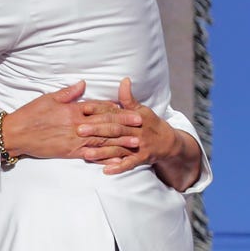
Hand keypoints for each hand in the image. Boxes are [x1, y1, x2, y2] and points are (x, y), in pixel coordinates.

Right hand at [5, 80, 142, 159]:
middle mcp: (77, 125)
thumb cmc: (30, 114)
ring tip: (136, 142)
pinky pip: (91, 155)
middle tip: (141, 125)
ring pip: (102, 140)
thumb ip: (67, 93)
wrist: (17, 134)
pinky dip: (104, 157)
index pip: (99, 108)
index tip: (131, 110)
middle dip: (125, 124)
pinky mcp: (69, 152)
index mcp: (72, 110)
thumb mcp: (48, 99)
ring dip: (120, 141)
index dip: (117, 109)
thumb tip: (83, 84)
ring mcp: (74, 140)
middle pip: (105, 124)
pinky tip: (116, 159)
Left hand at [76, 78, 199, 184]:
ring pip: (119, 148)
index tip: (83, 108)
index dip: (99, 110)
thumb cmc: (151, 124)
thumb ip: (128, 98)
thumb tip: (124, 80)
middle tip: (79, 130)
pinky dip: (119, 167)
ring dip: (103, 152)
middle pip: (114, 130)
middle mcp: (136, 131)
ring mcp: (139, 145)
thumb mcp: (141, 109)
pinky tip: (106, 171)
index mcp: (134, 117)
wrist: (170, 143)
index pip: (114, 113)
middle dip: (97, 130)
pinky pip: (129, 164)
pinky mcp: (142, 158)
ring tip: (86, 154)